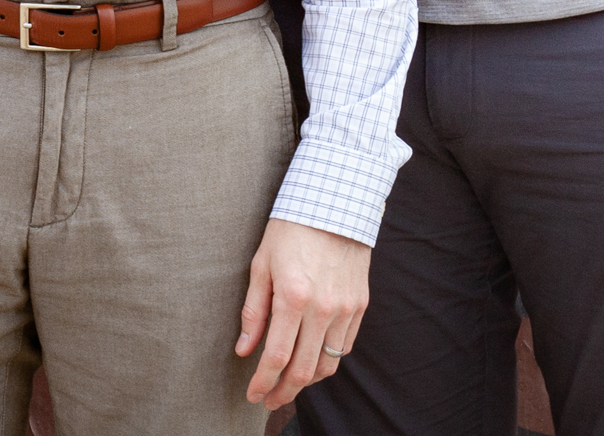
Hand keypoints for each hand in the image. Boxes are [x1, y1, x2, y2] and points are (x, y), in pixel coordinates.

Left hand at [237, 219, 368, 407]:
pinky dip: (327, 361)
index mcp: (294, 297)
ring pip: (328, 365)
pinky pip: (344, 347)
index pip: (275, 357)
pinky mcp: (360, 305)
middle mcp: (324, 309)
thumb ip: (254, 311)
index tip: (253, 395)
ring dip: (307, 381)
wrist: (335, 202)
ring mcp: (346, 309)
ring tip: (289, 384)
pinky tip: (312, 360)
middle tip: (269, 400)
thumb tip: (244, 349)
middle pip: (304, 370)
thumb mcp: (261, 264)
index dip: (262, 383)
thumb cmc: (291, 229)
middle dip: (283, 392)